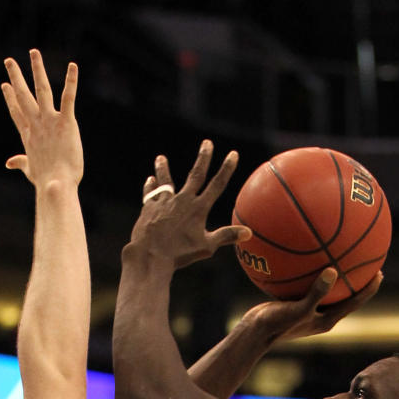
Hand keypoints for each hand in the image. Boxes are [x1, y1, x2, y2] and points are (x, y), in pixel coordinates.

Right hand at [2, 49, 82, 187]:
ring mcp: (50, 121)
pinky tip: (73, 66)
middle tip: (9, 60)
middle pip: (23, 96)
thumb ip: (20, 162)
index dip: (10, 98)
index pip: (17, 112)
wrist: (56, 185)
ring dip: (37, 70)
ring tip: (34, 52)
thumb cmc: (45, 181)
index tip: (5, 85)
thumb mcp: (30, 170)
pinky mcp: (66, 122)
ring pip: (41, 90)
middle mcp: (36, 124)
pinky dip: (71, 81)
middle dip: (16, 77)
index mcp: (29, 135)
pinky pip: (68, 97)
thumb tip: (8, 162)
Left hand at [126, 140, 250, 269]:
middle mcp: (183, 200)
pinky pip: (150, 194)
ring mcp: (165, 202)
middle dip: (203, 158)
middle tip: (207, 143)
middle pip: (195, 175)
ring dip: (163, 169)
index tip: (233, 154)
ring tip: (160, 158)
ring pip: (165, 181)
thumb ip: (226, 236)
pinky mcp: (149, 208)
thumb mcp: (206, 246)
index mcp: (198, 209)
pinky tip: (150, 180)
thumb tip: (249, 233)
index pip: (217, 185)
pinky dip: (150, 187)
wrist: (151, 255)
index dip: (226, 169)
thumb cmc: (180, 254)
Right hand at [241, 267, 383, 343]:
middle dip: (357, 280)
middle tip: (369, 262)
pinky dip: (312, 273)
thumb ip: (316, 293)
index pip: (354, 302)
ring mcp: (308, 310)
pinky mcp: (295, 304)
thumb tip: (334, 271)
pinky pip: (309, 285)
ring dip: (337, 276)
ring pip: (328, 291)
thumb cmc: (275, 324)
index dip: (368, 289)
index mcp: (326, 320)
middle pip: (346, 296)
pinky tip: (309, 257)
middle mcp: (320, 315)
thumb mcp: (297, 309)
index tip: (380, 272)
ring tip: (343, 256)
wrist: (253, 332)